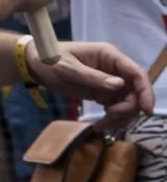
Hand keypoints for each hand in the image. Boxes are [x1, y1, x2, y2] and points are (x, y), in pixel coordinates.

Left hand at [31, 41, 155, 128]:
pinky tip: (100, 125)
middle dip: (128, 109)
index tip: (146, 111)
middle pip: (135, 92)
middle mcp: (114, 69)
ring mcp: (110, 82)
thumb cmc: (49, 59)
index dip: (145, 92)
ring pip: (127, 103)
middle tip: (110, 119)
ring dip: (120, 117)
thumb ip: (92, 77)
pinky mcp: (103, 93)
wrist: (35, 65)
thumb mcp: (67, 68)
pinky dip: (112, 118)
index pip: (136, 74)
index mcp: (109, 56)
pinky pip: (116, 108)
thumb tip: (119, 85)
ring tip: (101, 125)